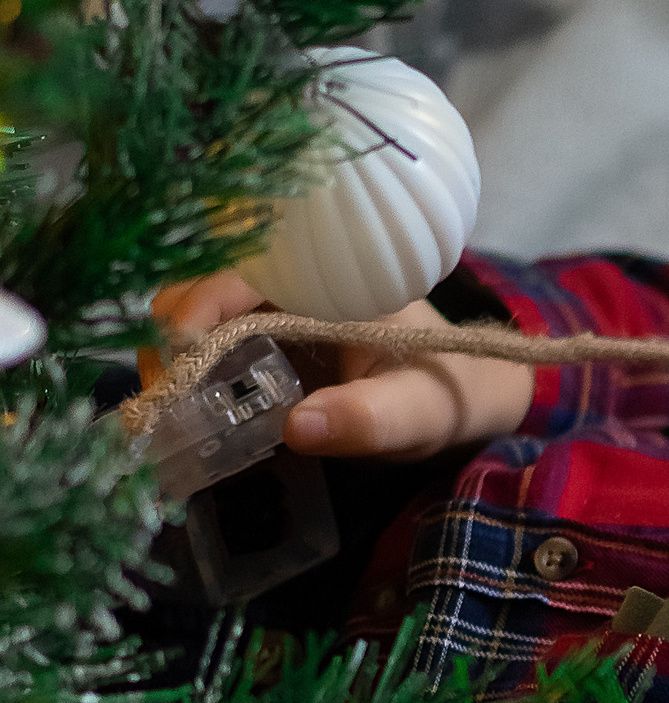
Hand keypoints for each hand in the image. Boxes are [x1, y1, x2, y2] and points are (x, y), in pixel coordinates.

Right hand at [148, 272, 535, 458]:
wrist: (469, 391)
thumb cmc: (447, 391)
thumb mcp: (416, 412)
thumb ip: (367, 419)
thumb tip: (295, 428)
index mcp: (322, 278)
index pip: (234, 274)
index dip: (193, 311)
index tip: (175, 362)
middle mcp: (287, 280)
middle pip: (198, 289)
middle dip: (170, 339)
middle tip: (164, 402)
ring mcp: (271, 306)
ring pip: (195, 315)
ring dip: (174, 358)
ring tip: (171, 414)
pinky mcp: (266, 334)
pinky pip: (212, 340)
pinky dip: (192, 370)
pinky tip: (190, 413)